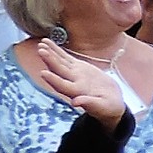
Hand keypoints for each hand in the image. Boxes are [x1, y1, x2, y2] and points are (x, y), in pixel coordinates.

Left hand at [20, 37, 136, 123]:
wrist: (111, 102)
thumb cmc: (107, 107)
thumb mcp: (102, 107)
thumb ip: (89, 103)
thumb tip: (75, 102)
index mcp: (77, 92)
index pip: (62, 86)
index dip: (53, 80)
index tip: (43, 73)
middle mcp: (72, 82)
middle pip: (59, 70)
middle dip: (50, 60)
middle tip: (41, 50)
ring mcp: (74, 74)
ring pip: (60, 62)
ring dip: (50, 53)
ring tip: (41, 44)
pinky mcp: (79, 67)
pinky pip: (66, 58)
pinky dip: (57, 50)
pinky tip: (49, 44)